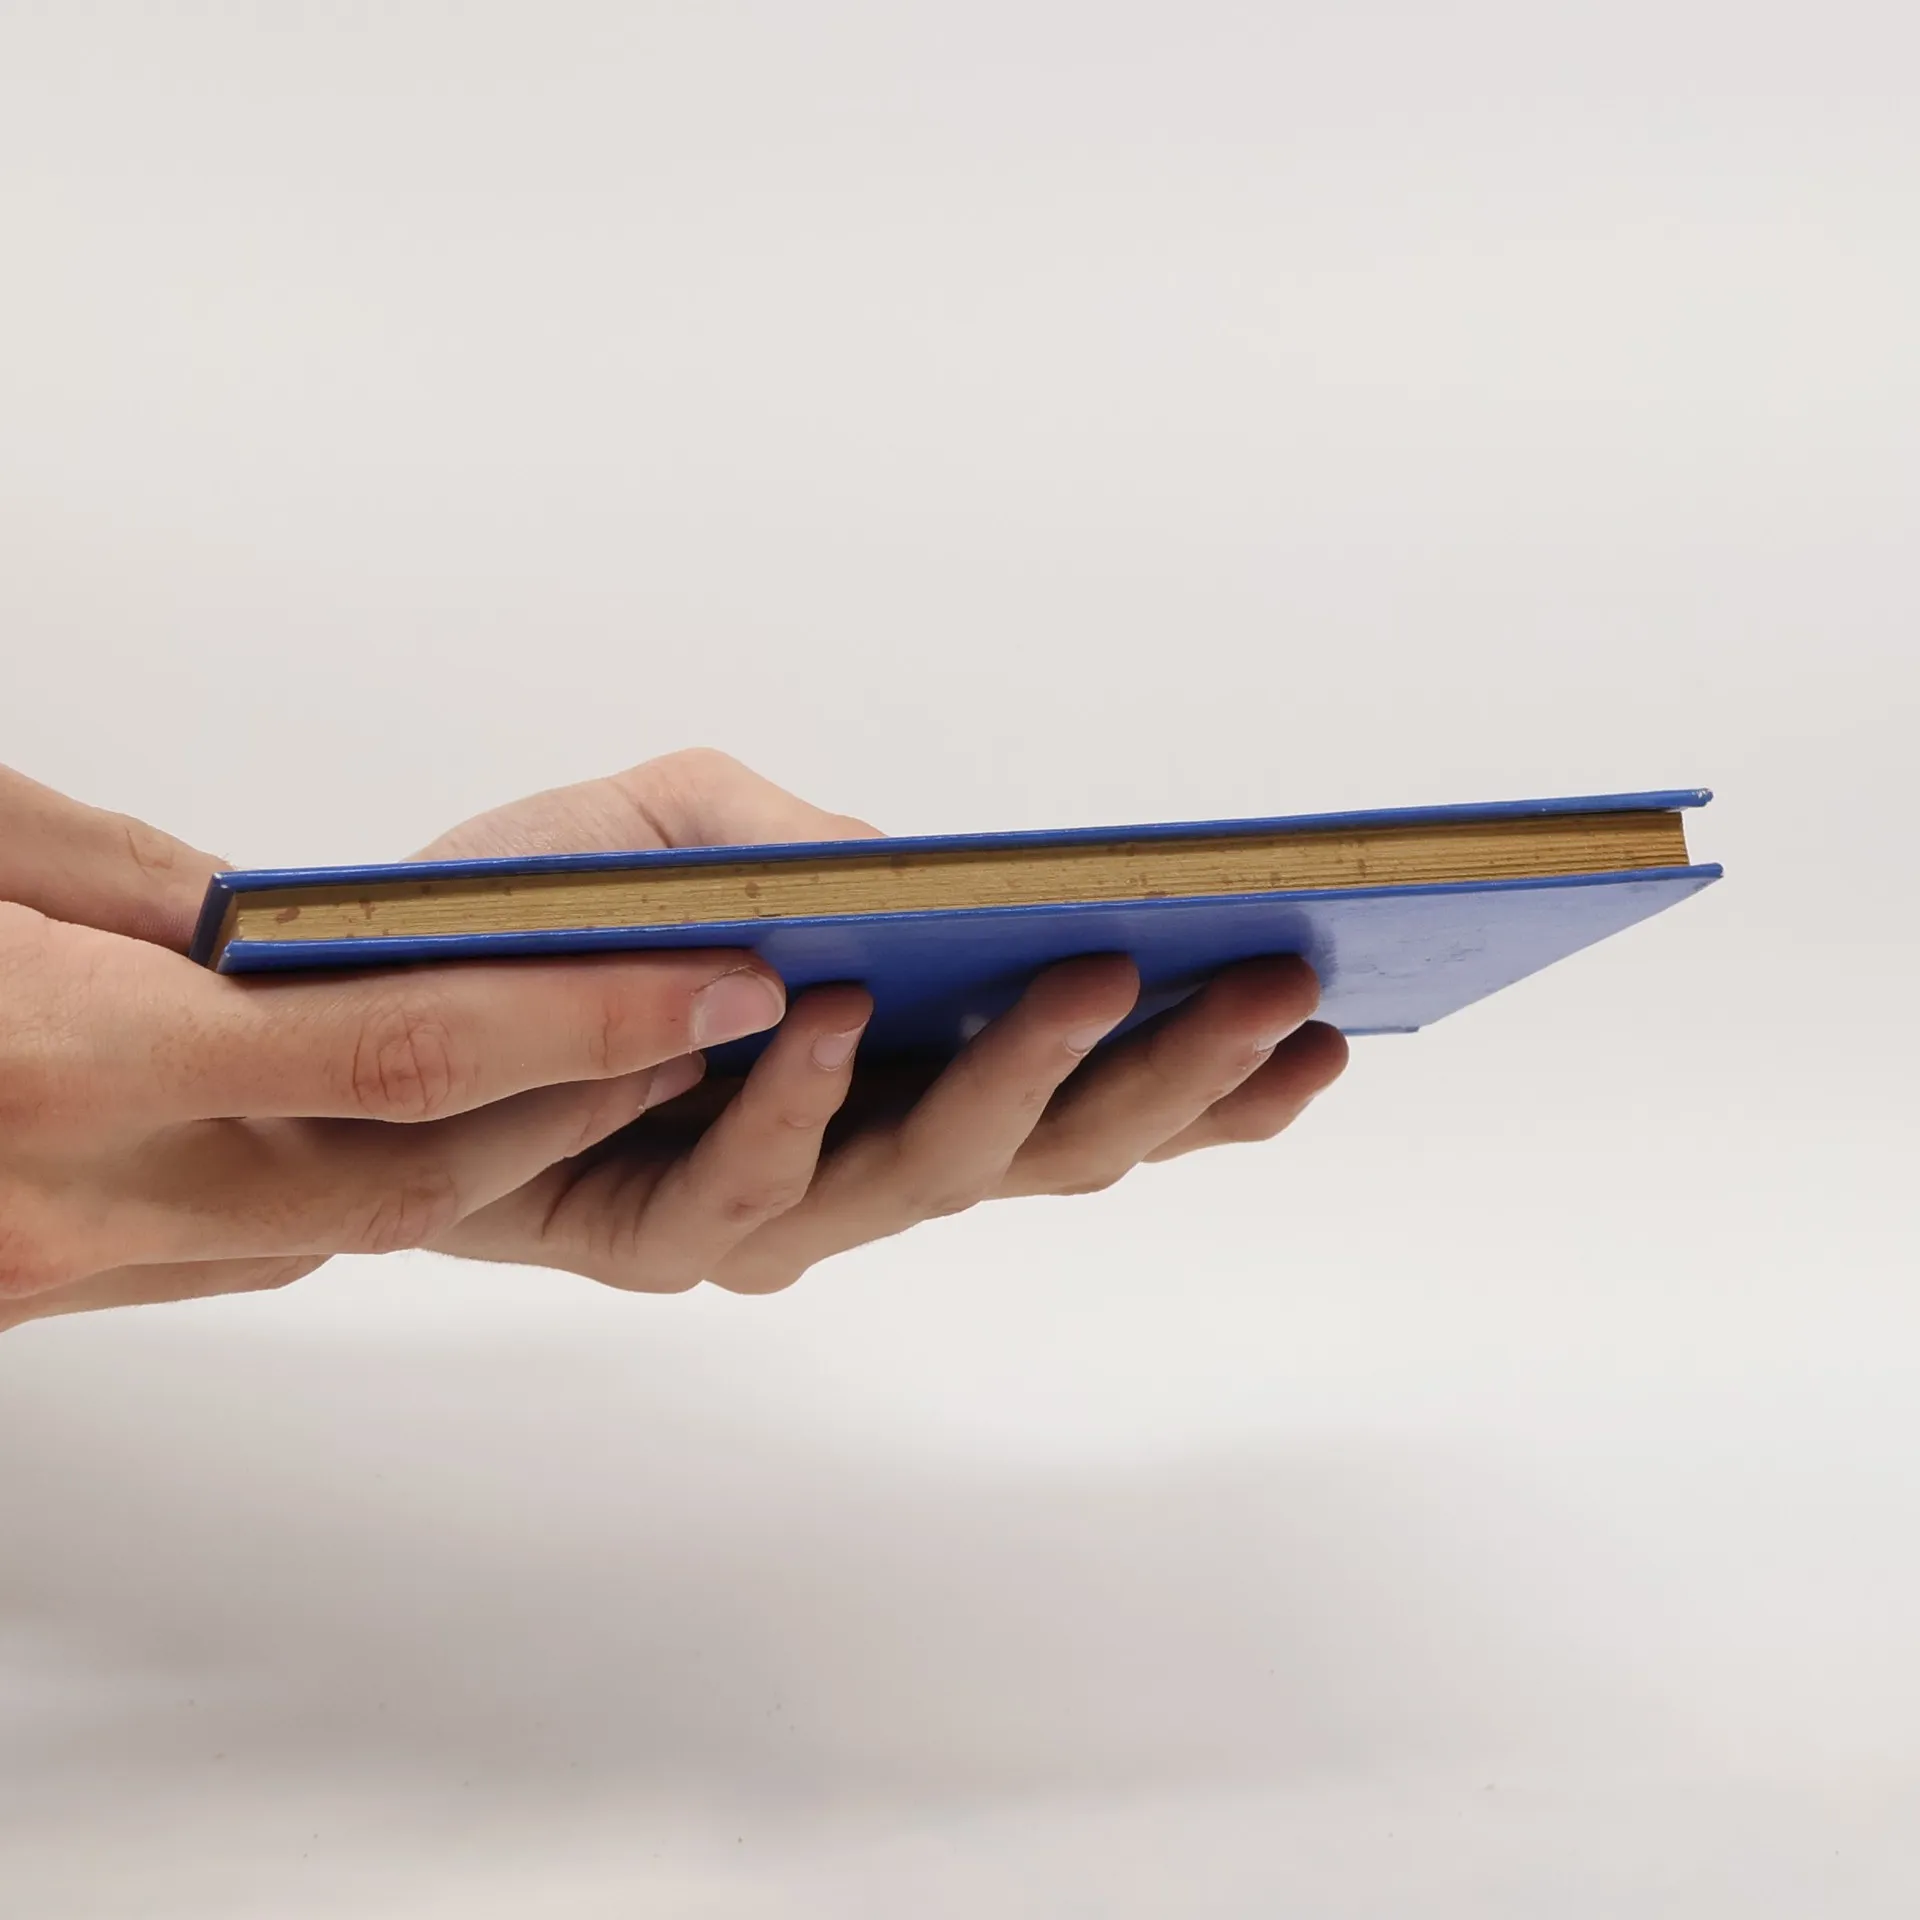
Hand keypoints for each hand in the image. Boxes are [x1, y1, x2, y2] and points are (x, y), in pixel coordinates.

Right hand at [0, 763, 787, 1328]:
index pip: (401, 1052)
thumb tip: (270, 908)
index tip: (720, 978)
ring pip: (340, 1231)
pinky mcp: (41, 1291)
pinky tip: (418, 1120)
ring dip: (487, 1153)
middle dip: (579, 1101)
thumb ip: (119, 877)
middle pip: (410, 1174)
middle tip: (707, 1017)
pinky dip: (357, 1184)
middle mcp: (79, 1199)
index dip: (583, 1019)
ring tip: (606, 1058)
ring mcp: (57, 1271)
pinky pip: (246, 1252)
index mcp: (61, 1064)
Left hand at [415, 750, 1349, 1293]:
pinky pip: (753, 1181)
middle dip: (1182, 1077)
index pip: (1091, 1098)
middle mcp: (866, 1165)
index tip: (1330, 1021)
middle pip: (1059, 1152)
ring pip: (937, 1180)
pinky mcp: (664, 1236)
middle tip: (1286, 990)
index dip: (1212, 1081)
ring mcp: (777, 1213)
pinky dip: (800, 1099)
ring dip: (1027, 1080)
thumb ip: (812, 849)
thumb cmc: (538, 926)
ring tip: (1108, 974)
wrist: (368, 1018)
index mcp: (909, 1083)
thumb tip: (929, 875)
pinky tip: (829, 1014)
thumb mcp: (684, 831)